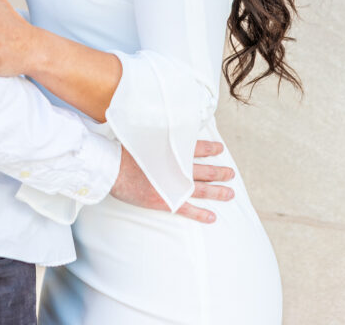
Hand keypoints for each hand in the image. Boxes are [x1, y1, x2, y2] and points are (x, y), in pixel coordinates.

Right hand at [111, 141, 234, 223]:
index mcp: (173, 152)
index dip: (211, 148)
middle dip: (220, 172)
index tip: (220, 148)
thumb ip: (157, 134)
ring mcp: (173, 187)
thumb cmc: (125, 151)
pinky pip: (188, 210)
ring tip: (230, 193)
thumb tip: (164, 126)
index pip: (198, 148)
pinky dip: (201, 214)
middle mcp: (177, 169)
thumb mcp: (144, 135)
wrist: (114, 169)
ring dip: (218, 192)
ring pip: (202, 190)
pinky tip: (212, 217)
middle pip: (205, 171)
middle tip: (231, 173)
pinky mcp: (166, 202)